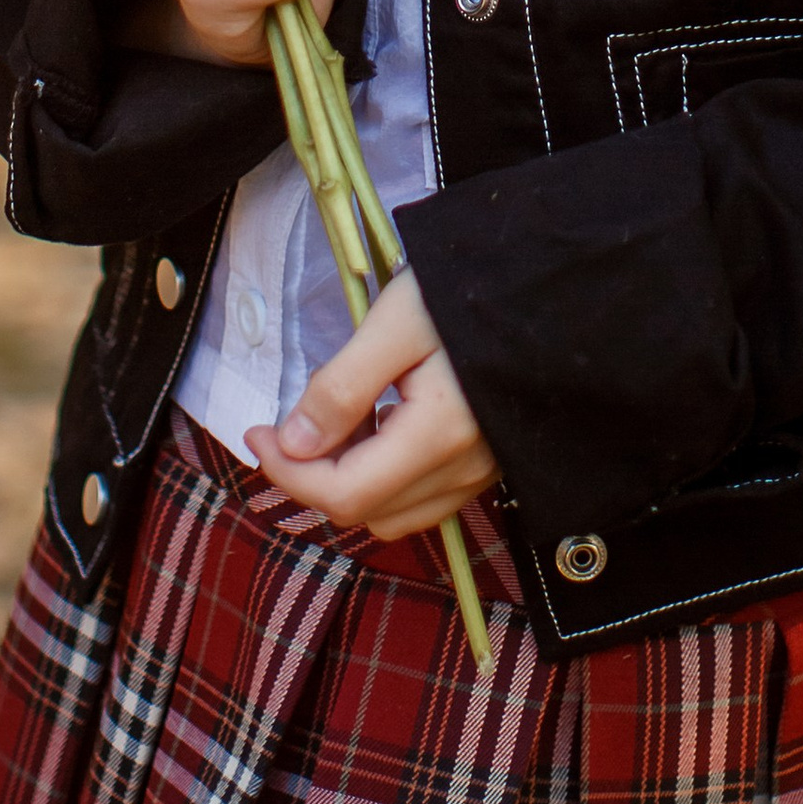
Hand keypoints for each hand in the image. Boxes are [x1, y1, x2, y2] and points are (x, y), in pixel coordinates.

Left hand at [247, 269, 499, 540]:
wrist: (545, 289)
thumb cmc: (466, 291)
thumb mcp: (394, 322)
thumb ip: (342, 386)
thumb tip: (293, 444)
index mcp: (439, 435)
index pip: (345, 493)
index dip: (288, 473)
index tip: (257, 432)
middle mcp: (464, 470)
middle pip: (364, 510)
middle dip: (311, 475)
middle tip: (287, 422)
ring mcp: (480, 474)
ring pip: (391, 514)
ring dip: (348, 479)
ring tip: (338, 420)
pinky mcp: (486, 467)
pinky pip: (421, 499)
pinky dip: (383, 477)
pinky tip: (380, 425)